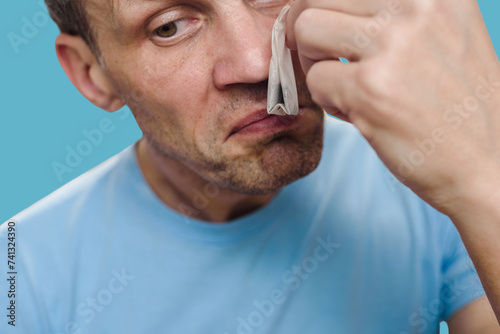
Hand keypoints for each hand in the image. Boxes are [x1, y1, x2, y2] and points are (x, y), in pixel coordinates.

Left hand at [287, 0, 499, 217]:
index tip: (330, 32)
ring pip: (307, 28)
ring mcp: (393, 46)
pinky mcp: (371, 89)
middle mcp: (417, 7)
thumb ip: (401, 14)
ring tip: (340, 85)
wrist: (487, 164)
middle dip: (311, 31)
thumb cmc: (458, 106)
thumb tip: (328, 6)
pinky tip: (356, 113)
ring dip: (313, 61)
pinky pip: (315, 80)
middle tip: (326, 60)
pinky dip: (326, 100)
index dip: (329, 7)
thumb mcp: (446, 36)